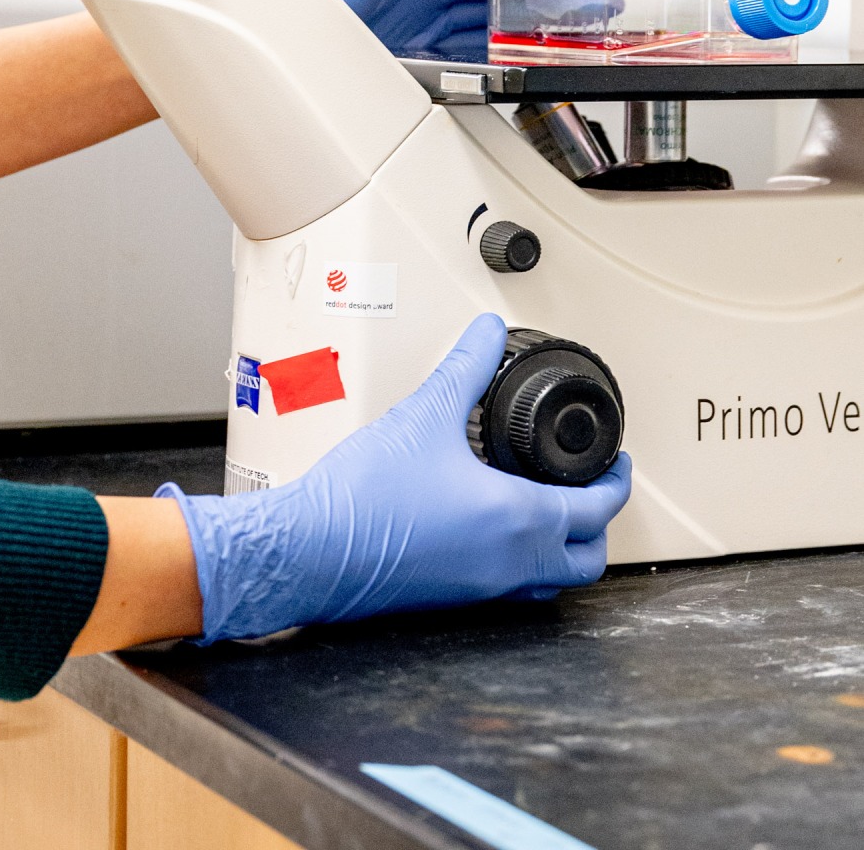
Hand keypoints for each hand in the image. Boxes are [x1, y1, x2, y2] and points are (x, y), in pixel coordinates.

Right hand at [156, 314, 631, 643]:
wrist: (311, 549)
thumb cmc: (365, 496)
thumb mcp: (424, 414)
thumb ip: (465, 367)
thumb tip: (487, 332)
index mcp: (518, 521)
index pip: (597, 510)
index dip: (616, 482)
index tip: (618, 463)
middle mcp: (510, 563)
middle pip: (587, 559)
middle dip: (600, 523)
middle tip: (594, 487)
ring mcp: (483, 589)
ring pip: (552, 581)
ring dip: (564, 549)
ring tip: (552, 509)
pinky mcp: (452, 598)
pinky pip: (514, 588)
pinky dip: (525, 562)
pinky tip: (494, 529)